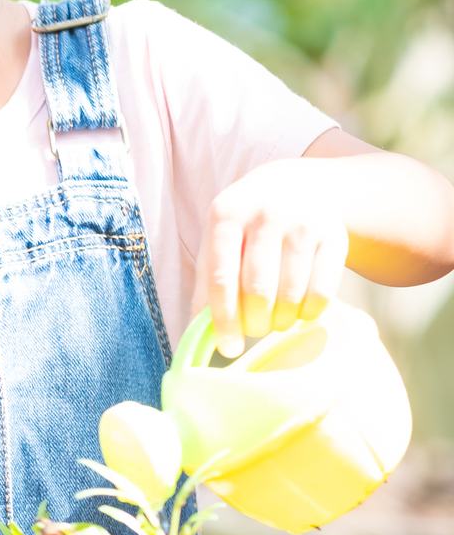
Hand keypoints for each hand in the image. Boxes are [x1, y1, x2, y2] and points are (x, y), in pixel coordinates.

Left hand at [196, 157, 349, 358]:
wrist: (297, 186)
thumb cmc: (247, 225)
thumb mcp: (218, 240)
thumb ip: (207, 282)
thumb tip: (197, 332)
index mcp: (226, 214)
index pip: (221, 278)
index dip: (223, 319)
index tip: (228, 348)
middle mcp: (266, 214)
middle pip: (258, 289)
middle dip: (255, 322)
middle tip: (254, 330)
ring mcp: (304, 222)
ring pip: (292, 293)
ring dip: (282, 320)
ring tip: (275, 322)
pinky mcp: (336, 235)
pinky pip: (323, 290)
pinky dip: (310, 312)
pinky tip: (301, 313)